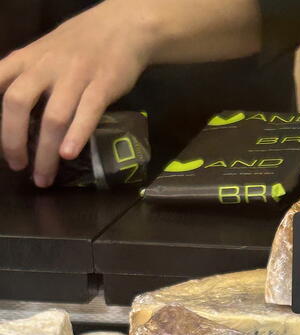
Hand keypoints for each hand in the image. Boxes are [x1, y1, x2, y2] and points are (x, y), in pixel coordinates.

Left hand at [0, 1, 155, 186]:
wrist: (123, 27)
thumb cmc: (80, 45)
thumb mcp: (43, 53)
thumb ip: (25, 78)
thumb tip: (11, 115)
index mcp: (27, 59)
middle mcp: (45, 66)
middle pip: (18, 103)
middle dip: (13, 140)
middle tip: (17, 166)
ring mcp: (75, 76)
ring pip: (53, 117)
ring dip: (46, 153)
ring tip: (44, 177)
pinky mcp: (103, 85)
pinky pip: (87, 112)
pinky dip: (76, 135)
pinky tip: (68, 154)